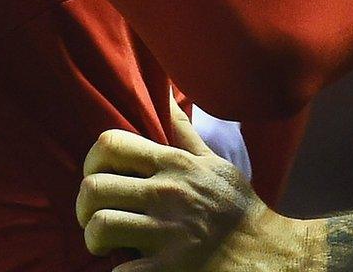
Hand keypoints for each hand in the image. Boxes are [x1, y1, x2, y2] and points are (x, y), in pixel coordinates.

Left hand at [79, 103, 319, 270]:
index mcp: (175, 166)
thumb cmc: (237, 208)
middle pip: (93, 187)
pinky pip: (121, 271)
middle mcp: (167, 194)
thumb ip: (185, 133)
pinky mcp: (169, 269)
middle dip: (83, 206)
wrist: (269, 253)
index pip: (110, 144)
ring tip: (103, 244)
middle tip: (92, 217)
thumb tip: (168, 96)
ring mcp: (167, 233)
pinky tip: (128, 268)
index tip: (97, 177)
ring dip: (93, 239)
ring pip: (100, 226)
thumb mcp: (215, 163)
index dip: (91, 161)